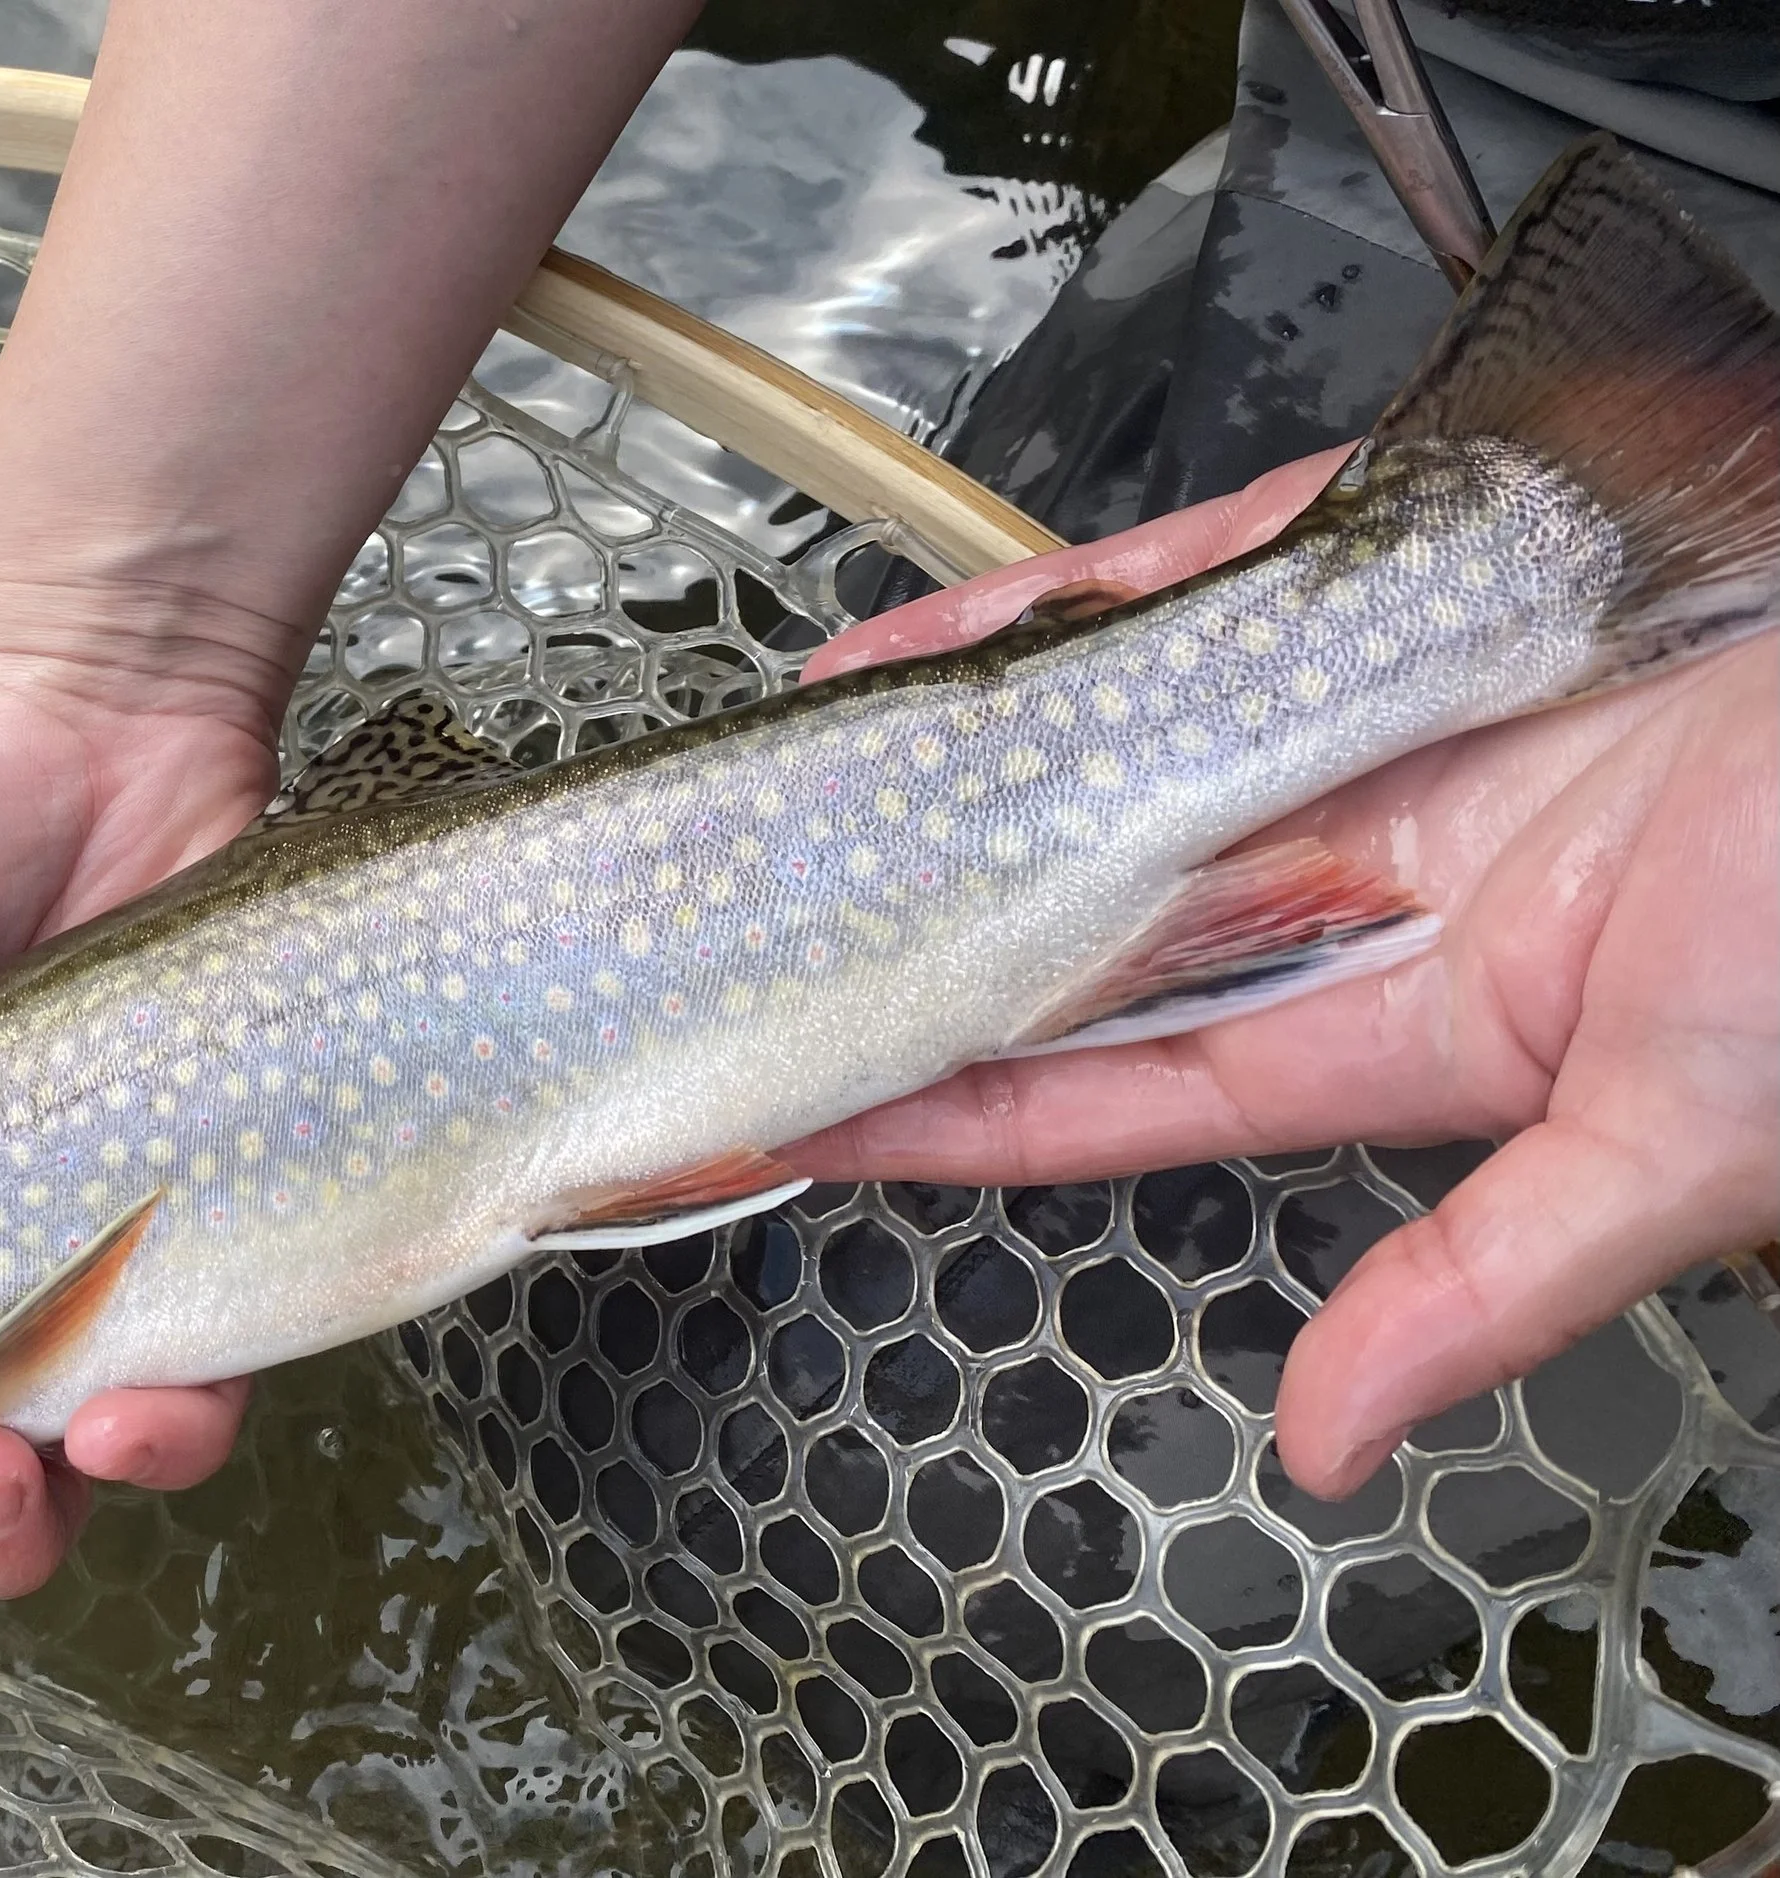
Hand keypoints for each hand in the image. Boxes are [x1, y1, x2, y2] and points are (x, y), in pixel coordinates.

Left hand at [790, 447, 1779, 1500]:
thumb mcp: (1672, 1140)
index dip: (952, 1106)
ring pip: (1107, 749)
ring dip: (954, 759)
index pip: (1109, 1085)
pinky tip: (945, 634)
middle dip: (922, 922)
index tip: (802, 1111)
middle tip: (757, 923)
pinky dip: (1063, 610)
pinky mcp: (1398, 593)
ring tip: (805, 769)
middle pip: (1079, 912)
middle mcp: (1356, 877)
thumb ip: (1490, 1282)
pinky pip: (1193, 596)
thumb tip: (1327, 1440)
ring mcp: (1363, 729)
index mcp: (1396, 1022)